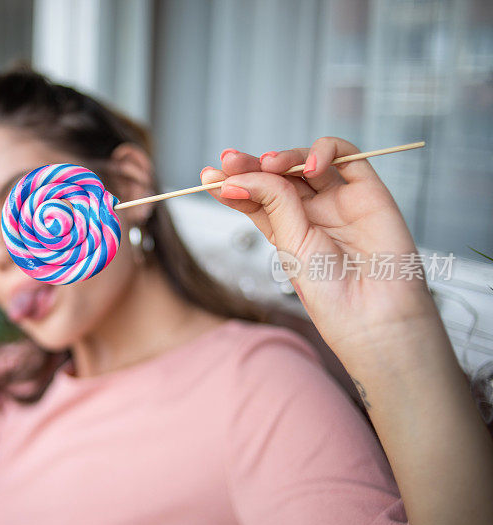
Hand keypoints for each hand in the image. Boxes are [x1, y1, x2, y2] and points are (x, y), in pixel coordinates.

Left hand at [201, 137, 439, 366]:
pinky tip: (309, 165)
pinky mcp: (367, 190)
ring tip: (270, 164)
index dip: (232, 183)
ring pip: (306, 162)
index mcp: (284, 230)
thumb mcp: (290, 244)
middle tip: (230, 161)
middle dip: (251, 165)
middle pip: (276, 176)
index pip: (254, 197)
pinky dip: (325, 150)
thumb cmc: (331, 291)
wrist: (375, 314)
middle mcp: (310, 212)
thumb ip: (272, 202)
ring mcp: (338, 200)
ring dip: (284, 156)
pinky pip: (347, 156)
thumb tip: (242, 174)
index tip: (208, 177)